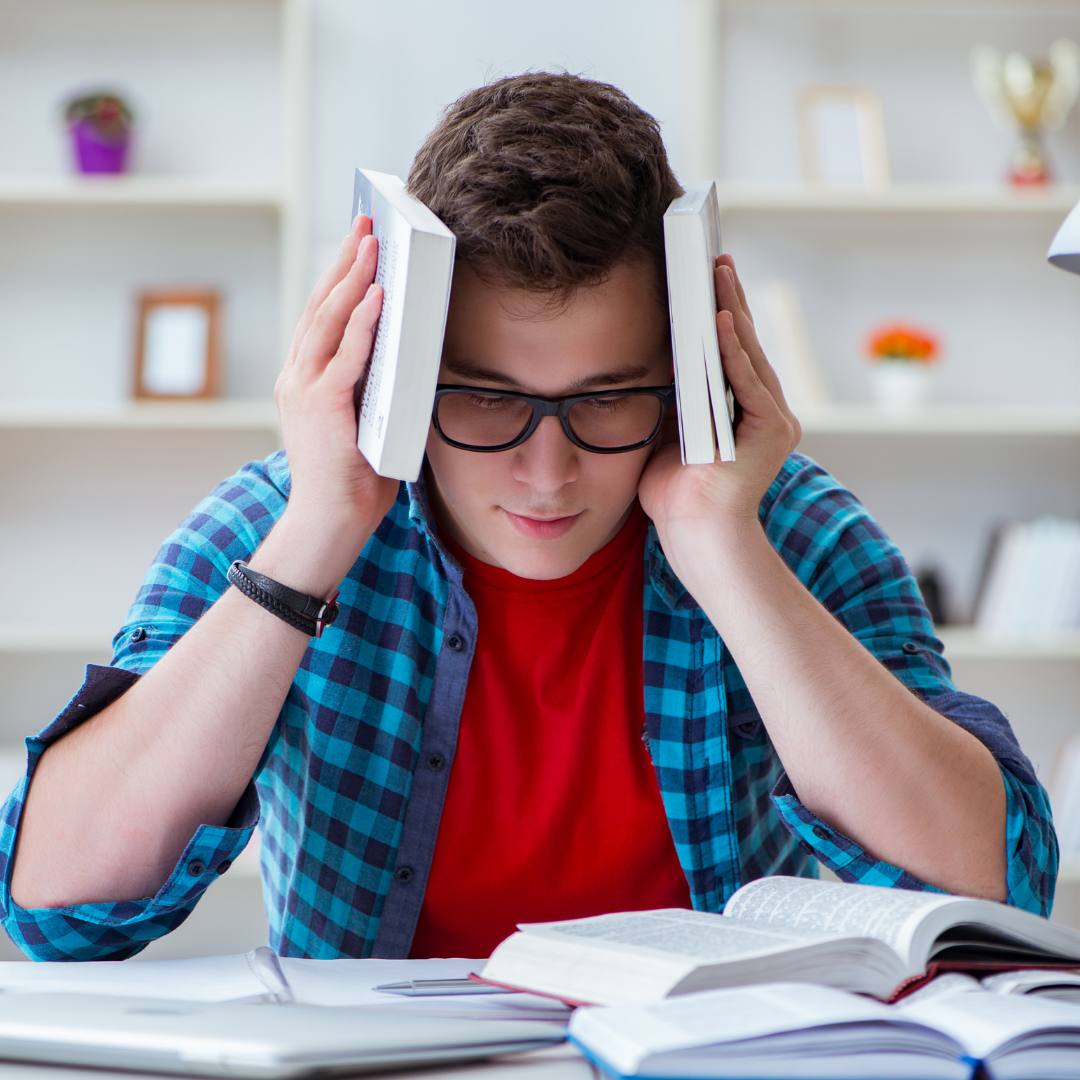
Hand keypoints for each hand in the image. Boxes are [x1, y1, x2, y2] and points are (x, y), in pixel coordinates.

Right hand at [273, 216, 399, 557]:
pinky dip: (363, 323)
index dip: (341, 278)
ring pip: (329, 322)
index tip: (359, 245)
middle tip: (365, 224)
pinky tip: (379, 295)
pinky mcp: (321, 408)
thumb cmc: (351, 482)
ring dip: (352, 278)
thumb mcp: (364, 422)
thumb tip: (407, 355)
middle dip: (344, 262)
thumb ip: (374, 388)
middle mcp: (298, 379)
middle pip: (322, 307)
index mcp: (306, 381)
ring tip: (371, 243)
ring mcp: (305, 391)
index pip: (323, 318)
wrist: (328, 526)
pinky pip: (346, 356)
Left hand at [638, 256, 800, 558]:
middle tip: (714, 256)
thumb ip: (679, 394)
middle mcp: (767, 411)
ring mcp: (774, 420)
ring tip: (717, 273)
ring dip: (733, 311)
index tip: (703, 275)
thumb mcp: (671, 430)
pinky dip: (734, 351)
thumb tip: (664, 350)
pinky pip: (749, 382)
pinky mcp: (772, 432)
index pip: (732, 352)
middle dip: (729, 299)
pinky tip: (721, 319)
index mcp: (743, 410)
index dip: (720, 311)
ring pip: (749, 355)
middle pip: (745, 344)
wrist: (694, 536)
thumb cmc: (677, 492)